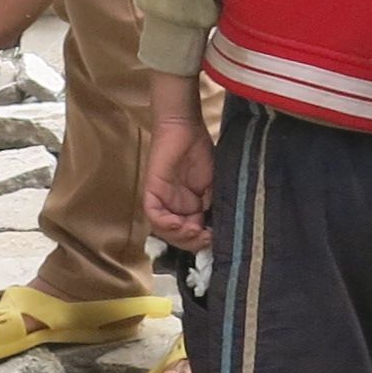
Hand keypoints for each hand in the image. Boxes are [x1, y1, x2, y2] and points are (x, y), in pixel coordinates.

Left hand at [143, 115, 216, 252]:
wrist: (187, 129)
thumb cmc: (202, 153)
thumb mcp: (216, 186)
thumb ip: (215, 206)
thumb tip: (219, 230)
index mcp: (189, 208)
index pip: (192, 236)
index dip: (202, 242)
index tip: (217, 241)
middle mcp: (173, 208)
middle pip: (178, 237)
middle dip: (193, 242)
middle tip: (207, 239)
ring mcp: (161, 201)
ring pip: (164, 230)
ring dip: (180, 236)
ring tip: (195, 232)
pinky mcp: (152, 191)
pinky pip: (153, 214)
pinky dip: (165, 223)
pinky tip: (180, 224)